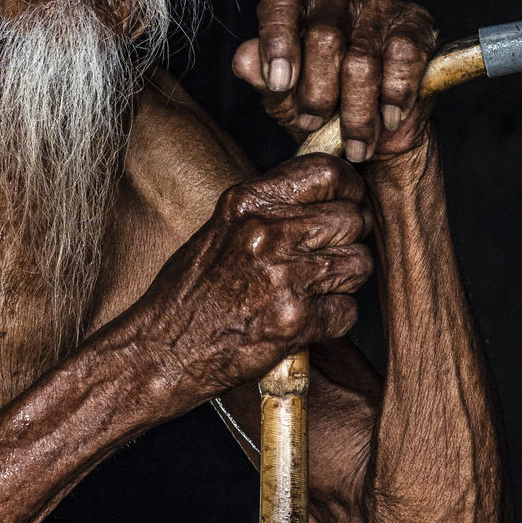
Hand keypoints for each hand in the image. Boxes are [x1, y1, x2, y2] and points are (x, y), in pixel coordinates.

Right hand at [135, 155, 372, 402]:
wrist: (163, 350)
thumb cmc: (188, 293)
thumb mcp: (220, 230)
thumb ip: (268, 209)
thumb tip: (322, 195)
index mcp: (247, 203)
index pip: (325, 172)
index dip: (349, 187)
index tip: (350, 201)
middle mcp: (268, 233)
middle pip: (352, 218)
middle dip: (353, 237)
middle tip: (335, 251)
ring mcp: (285, 277)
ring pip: (359, 263)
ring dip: (347, 278)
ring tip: (318, 288)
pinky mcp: (297, 320)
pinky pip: (348, 309)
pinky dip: (336, 317)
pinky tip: (308, 318)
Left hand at [233, 0, 437, 162]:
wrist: (375, 134)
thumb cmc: (321, 107)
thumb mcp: (282, 98)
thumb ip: (259, 76)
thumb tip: (244, 60)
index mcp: (297, 3)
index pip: (279, 4)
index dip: (277, 43)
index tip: (279, 85)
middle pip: (324, 39)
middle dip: (318, 94)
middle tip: (313, 124)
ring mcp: (379, 5)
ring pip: (362, 59)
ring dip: (358, 112)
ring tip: (355, 143)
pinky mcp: (416, 23)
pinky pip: (403, 57)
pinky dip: (395, 95)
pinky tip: (389, 118)